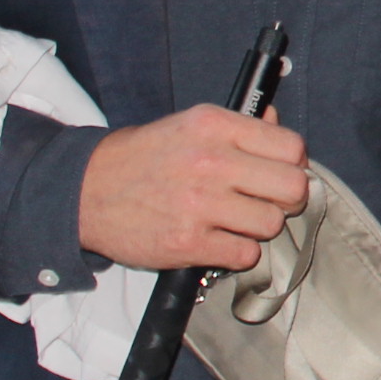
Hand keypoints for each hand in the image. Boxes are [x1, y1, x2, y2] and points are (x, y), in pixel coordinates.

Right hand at [77, 105, 308, 271]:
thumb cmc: (144, 157)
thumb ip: (240, 127)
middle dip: (287, 199)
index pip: (291, 147)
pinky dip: (238, 252)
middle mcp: (211, 161)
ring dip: (259, 228)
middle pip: (293, 188)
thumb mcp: (190, 125)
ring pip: (272, 224)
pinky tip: (220, 239)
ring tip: (235, 221)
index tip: (280, 173)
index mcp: (215, 125)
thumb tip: (277, 126)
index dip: (293, 164)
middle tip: (267, 201)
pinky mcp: (188, 242)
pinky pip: (245, 254)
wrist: (87, 190)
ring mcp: (199, 204)